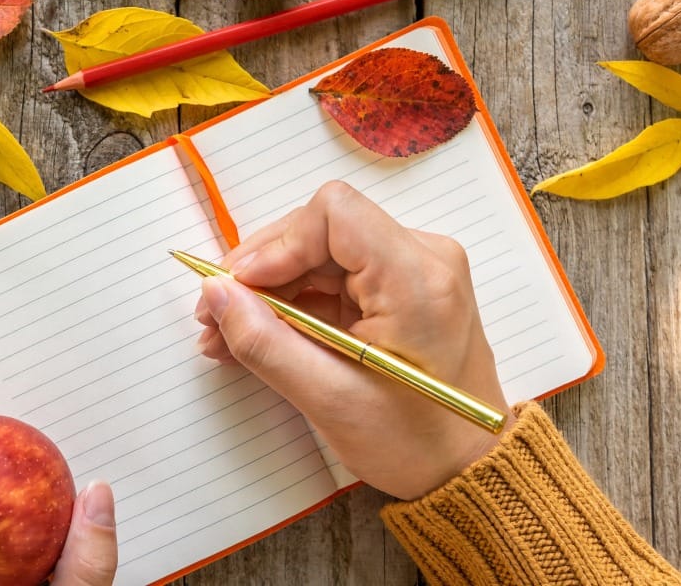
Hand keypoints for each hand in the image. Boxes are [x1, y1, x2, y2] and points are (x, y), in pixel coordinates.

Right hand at [195, 181, 511, 499]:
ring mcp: (412, 270)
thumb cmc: (414, 442)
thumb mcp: (328, 398)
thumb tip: (214, 293)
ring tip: (225, 335)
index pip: (334, 214)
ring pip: (319, 253)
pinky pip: (332, 277)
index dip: (276, 245)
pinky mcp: (399, 288)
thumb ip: (265, 342)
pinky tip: (257, 336)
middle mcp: (422, 258)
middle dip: (261, 271)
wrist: (466, 467)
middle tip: (214, 315)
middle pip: (320, 230)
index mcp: (416, 278)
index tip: (238, 288)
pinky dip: (292, 303)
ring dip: (269, 291)